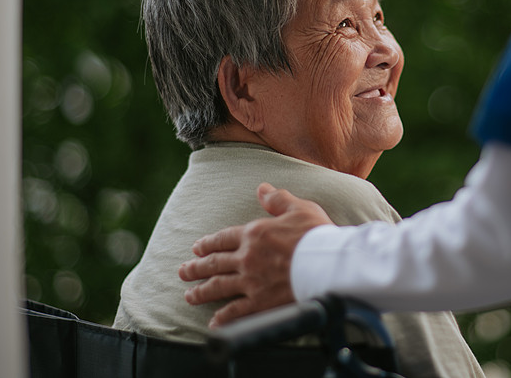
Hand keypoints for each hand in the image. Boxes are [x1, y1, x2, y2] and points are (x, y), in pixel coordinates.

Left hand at [178, 182, 332, 326]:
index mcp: (254, 234)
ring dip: (201, 291)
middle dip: (196, 267)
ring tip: (189, 295)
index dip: (208, 243)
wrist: (327, 264)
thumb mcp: (298, 208)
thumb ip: (278, 199)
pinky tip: (213, 322)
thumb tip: (262, 188)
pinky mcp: (260, 302)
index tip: (197, 247)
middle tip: (183, 271)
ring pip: (219, 286)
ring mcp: (251, 282)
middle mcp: (247, 258)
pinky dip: (222, 318)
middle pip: (214, 263)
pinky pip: (236, 311)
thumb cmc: (316, 234)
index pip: (223, 238)